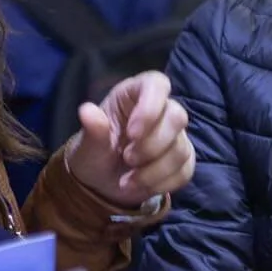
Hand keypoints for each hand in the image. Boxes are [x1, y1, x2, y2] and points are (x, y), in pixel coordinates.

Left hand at [65, 71, 193, 209]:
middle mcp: (160, 110)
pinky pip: (184, 170)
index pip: (156, 84)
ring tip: (127, 181)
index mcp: (134, 95)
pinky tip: (140, 186)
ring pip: (181, 149)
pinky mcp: (183, 159)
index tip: (132, 133)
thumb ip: (92, 129)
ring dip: (153, 171)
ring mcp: (175, 135)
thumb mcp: (87, 145)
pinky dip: (161, 183)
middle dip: (152, 145)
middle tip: (127, 159)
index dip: (150, 107)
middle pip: (177, 117)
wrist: (101, 184)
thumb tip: (87, 111)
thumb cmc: (94, 155)